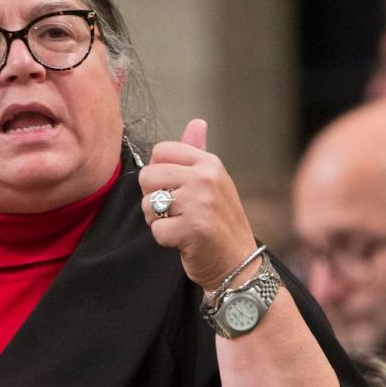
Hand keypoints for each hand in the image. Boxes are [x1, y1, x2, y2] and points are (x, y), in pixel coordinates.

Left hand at [139, 119, 257, 292]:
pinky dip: (164, 241)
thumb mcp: (214, 182)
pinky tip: (183, 241)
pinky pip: (155, 231)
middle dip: (153, 199)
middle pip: (147, 176)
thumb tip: (196, 122)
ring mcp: (199, 203)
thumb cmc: (220, 223)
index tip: (173, 189)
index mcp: (209, 163)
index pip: (160, 151)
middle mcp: (205, 178)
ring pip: (148, 204)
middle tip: (174, 213)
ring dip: (157, 221)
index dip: (157, 174)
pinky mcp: (191, 229)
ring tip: (180, 226)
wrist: (238, 264)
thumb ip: (197, 153)